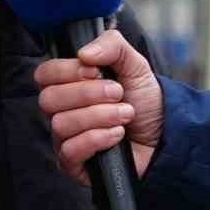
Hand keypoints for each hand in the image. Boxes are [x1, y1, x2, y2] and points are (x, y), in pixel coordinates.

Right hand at [36, 30, 162, 182]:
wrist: (165, 133)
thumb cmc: (144, 99)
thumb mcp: (134, 64)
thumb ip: (112, 45)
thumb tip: (83, 53)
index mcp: (69, 84)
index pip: (44, 74)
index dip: (67, 71)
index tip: (95, 71)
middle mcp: (61, 111)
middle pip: (49, 99)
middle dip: (89, 94)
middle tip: (118, 93)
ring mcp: (65, 138)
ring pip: (60, 124)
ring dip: (100, 116)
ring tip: (125, 114)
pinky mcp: (73, 164)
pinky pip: (70, 151)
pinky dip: (97, 139)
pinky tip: (117, 135)